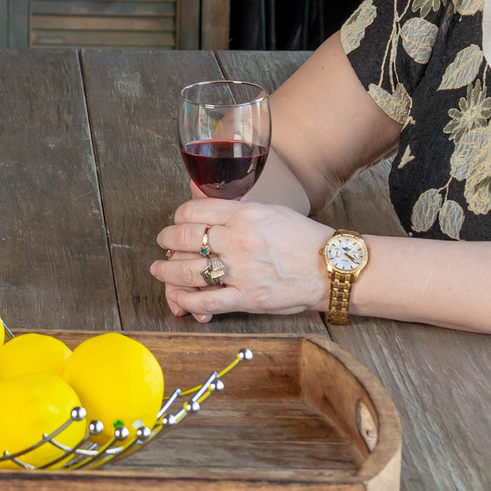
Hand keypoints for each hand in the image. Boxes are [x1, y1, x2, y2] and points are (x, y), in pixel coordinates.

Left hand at [149, 197, 332, 322]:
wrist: (330, 267)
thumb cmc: (301, 237)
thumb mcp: (267, 209)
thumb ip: (231, 204)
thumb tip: (195, 190)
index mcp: (244, 215)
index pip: (194, 211)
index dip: (178, 217)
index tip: (177, 221)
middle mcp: (239, 241)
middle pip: (186, 238)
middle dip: (167, 240)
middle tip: (164, 242)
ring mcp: (241, 271)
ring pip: (189, 270)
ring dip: (167, 270)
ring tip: (160, 269)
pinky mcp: (246, 298)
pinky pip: (207, 300)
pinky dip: (187, 299)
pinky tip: (177, 296)